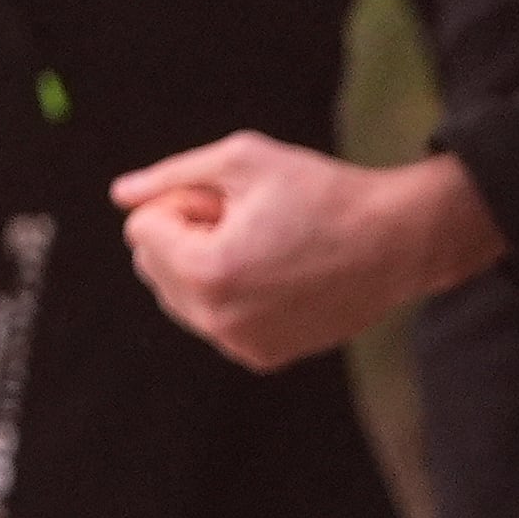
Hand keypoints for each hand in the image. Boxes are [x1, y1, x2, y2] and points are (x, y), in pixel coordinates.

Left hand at [111, 135, 499, 369]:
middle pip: (151, 266)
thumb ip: (171, 176)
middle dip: (185, 236)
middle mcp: (218, 320)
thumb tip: (120, 195)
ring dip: (204, 264)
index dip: (181, 202)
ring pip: (178, 294)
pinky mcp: (262, 356)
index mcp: (208, 272)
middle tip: (247, 221)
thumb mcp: (241, 161)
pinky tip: (277, 272)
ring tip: (263, 245)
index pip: (139, 229)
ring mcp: (240, 344)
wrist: (398, 242)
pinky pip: (212, 317)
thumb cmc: (322, 193)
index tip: (231, 200)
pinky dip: (228, 292)